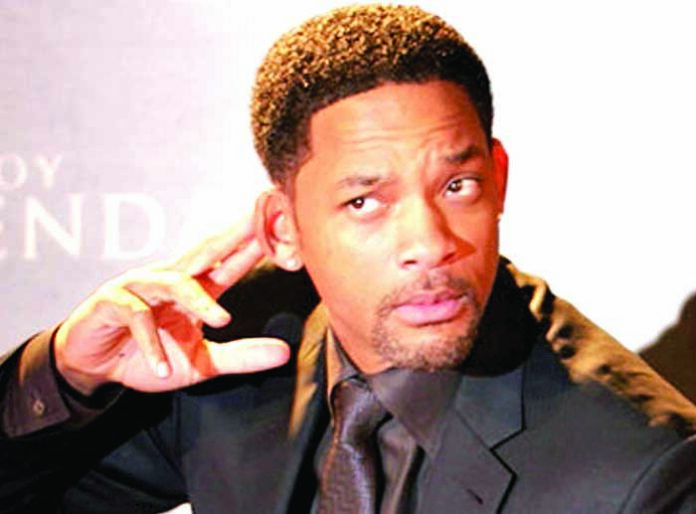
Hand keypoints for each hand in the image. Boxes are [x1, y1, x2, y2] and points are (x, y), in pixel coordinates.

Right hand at [54, 217, 289, 395]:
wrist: (96, 366)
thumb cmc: (151, 357)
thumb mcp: (202, 363)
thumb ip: (241, 357)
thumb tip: (285, 352)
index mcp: (195, 290)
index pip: (231, 263)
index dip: (255, 247)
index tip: (282, 229)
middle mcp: (171, 280)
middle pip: (208, 252)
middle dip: (235, 236)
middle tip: (261, 222)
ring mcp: (141, 287)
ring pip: (175, 283)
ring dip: (198, 300)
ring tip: (221, 320)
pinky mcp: (112, 303)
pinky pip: (137, 318)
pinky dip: (152, 344)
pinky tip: (163, 367)